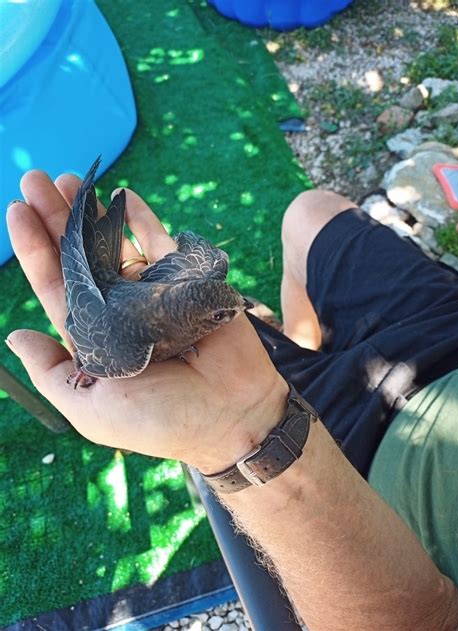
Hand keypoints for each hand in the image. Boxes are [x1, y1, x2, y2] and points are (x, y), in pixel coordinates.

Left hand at [6, 171, 287, 472]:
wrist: (232, 415)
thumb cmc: (161, 420)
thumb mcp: (92, 411)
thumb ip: (52, 373)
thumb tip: (13, 335)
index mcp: (93, 339)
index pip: (56, 287)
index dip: (35, 250)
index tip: (16, 211)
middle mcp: (119, 311)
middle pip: (80, 258)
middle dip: (56, 219)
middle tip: (36, 178)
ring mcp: (153, 294)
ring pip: (116, 245)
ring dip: (92, 212)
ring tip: (70, 179)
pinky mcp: (186, 281)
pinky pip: (161, 243)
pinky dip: (142, 219)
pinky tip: (122, 195)